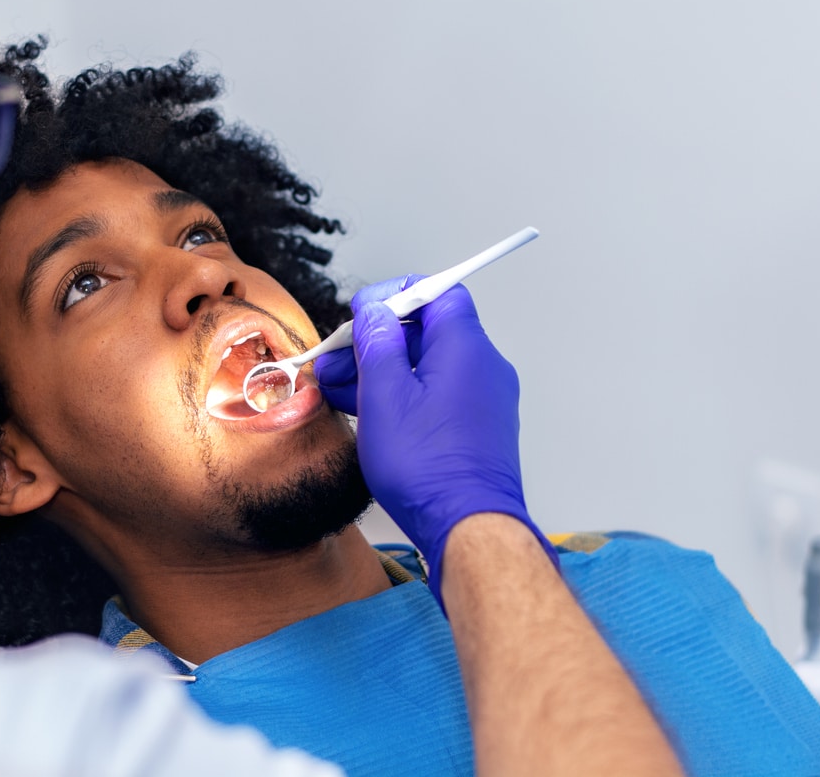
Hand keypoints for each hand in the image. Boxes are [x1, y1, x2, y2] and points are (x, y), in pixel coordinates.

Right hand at [346, 283, 557, 605]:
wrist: (467, 527)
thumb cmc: (429, 468)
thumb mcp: (383, 396)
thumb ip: (377, 344)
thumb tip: (375, 314)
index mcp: (464, 347)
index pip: (436, 292)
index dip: (394, 295)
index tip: (362, 312)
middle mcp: (482, 366)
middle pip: (426, 330)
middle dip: (376, 341)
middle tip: (337, 358)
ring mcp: (482, 398)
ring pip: (427, 365)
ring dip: (382, 371)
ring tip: (339, 389)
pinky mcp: (476, 426)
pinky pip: (436, 394)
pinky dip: (402, 394)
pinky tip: (366, 410)